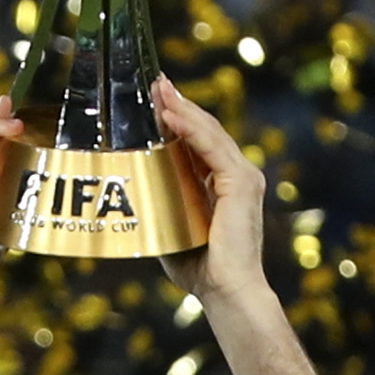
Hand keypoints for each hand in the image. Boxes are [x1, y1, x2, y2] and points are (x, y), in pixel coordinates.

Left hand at [148, 76, 270, 312]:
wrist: (226, 291)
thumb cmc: (200, 269)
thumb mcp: (172, 227)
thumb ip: (161, 205)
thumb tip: (131, 193)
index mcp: (224, 184)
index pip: (200, 141)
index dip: (179, 117)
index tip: (158, 98)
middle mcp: (238, 175)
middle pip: (205, 129)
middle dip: (179, 104)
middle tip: (155, 82)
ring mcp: (243, 177)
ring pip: (209, 132)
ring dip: (182, 108)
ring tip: (159, 89)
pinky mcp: (241, 184)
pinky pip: (212, 148)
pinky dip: (190, 129)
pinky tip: (170, 115)